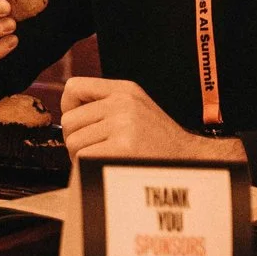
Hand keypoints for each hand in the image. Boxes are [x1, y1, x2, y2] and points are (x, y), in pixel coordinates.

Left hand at [60, 78, 240, 162]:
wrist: (191, 162)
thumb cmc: (158, 141)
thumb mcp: (135, 109)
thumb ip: (104, 105)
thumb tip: (66, 115)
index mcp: (124, 90)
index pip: (73, 87)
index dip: (69, 108)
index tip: (82, 124)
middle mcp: (123, 103)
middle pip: (68, 121)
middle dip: (76, 139)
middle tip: (96, 150)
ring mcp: (123, 125)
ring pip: (73, 142)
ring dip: (81, 157)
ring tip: (105, 159)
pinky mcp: (122, 148)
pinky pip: (83, 158)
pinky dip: (89, 167)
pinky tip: (108, 167)